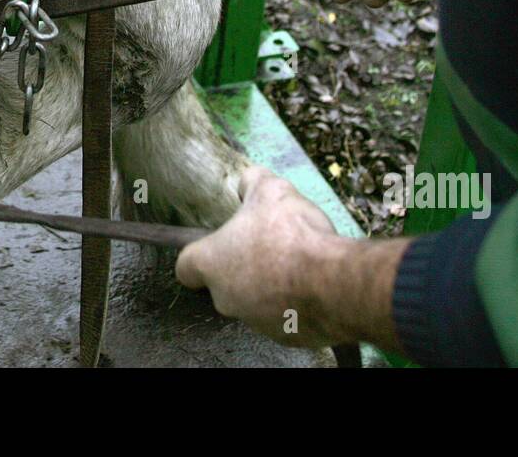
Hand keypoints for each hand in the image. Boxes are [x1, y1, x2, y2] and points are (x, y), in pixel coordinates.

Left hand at [176, 166, 344, 346]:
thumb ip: (252, 183)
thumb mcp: (270, 190)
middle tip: (269, 246)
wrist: (331, 281)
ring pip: (255, 302)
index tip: (215, 245)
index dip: (198, 254)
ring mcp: (255, 322)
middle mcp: (226, 299)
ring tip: (297, 263)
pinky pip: (284, 318)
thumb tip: (247, 180)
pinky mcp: (286, 338)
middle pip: (224, 284)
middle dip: (243, 267)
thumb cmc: (290, 234)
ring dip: (269, 286)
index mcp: (212, 264)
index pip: (186, 267)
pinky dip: (295, 304)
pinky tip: (313, 285)